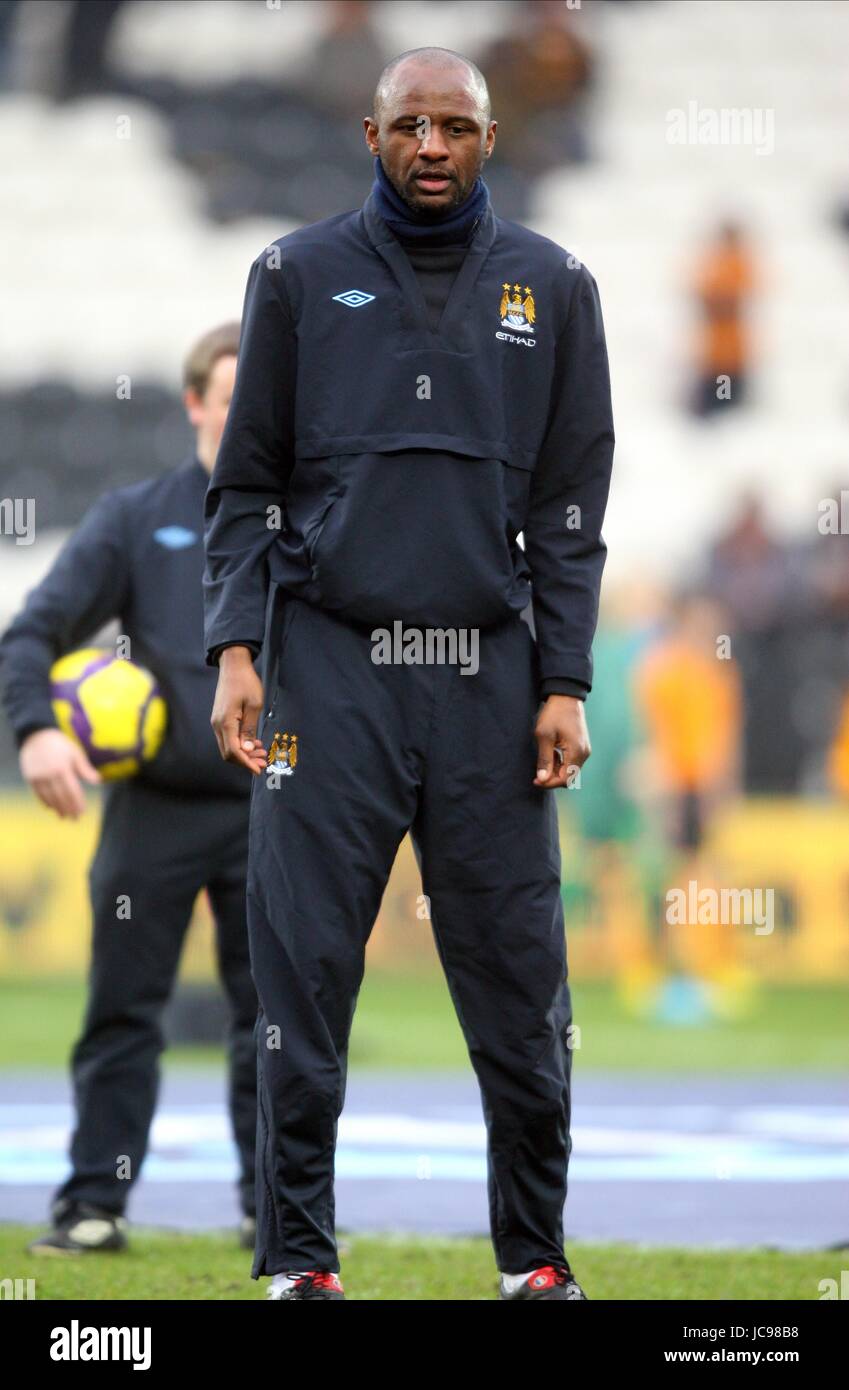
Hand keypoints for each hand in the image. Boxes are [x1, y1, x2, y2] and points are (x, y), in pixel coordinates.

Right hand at [20, 727, 100, 817]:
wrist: (36, 735)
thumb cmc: (59, 743)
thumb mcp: (75, 752)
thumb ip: (85, 768)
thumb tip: (98, 781)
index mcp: (63, 768)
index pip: (72, 791)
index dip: (77, 803)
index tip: (82, 812)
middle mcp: (50, 775)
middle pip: (61, 796)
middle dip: (68, 809)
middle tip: (74, 819)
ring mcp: (39, 777)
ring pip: (49, 797)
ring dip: (57, 808)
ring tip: (63, 816)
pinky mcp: (30, 777)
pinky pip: (38, 793)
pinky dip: (45, 801)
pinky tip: (50, 807)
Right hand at [210, 646, 266, 774]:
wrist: (233, 666)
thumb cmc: (246, 682)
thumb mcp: (254, 705)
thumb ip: (250, 729)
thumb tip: (246, 749)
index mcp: (225, 722)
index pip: (233, 751)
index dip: (246, 763)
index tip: (259, 769)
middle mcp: (217, 724)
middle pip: (228, 753)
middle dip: (245, 760)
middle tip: (263, 760)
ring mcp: (217, 722)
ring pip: (227, 746)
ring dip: (243, 753)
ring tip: (261, 752)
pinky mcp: (220, 719)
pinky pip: (228, 738)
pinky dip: (239, 744)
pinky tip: (252, 743)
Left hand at [533, 695, 589, 789]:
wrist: (566, 696)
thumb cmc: (553, 714)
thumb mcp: (544, 736)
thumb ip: (544, 759)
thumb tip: (542, 779)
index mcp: (576, 752)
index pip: (564, 779)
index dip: (549, 783)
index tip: (535, 780)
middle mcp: (584, 753)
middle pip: (568, 777)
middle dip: (552, 778)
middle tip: (537, 773)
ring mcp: (584, 750)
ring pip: (570, 771)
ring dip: (556, 770)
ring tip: (544, 758)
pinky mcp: (581, 746)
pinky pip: (571, 762)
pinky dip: (560, 763)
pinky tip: (551, 753)